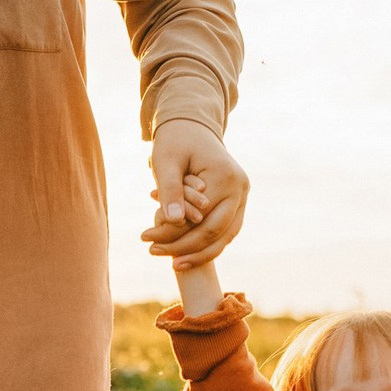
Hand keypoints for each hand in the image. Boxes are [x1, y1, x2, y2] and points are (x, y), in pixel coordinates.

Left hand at [141, 119, 248, 269]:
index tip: (147, 240)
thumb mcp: (166, 161)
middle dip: (186, 248)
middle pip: (215, 232)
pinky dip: (208, 244)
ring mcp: (243, 196)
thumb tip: (173, 223)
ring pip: (224, 236)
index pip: (200, 218)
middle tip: (155, 254)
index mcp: (225, 177)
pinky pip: (226, 231)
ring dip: (199, 252)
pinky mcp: (238, 202)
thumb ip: (170, 190)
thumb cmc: (176, 141)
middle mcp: (240, 189)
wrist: (193, 127)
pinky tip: (186, 253)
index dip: (174, 235)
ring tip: (172, 262)